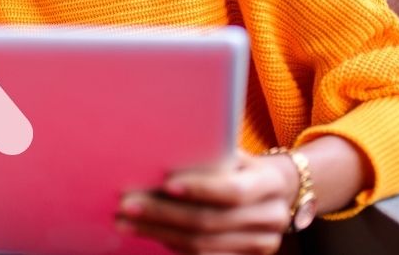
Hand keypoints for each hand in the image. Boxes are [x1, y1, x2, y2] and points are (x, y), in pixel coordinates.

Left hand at [117, 152, 298, 254]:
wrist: (271, 192)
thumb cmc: (239, 165)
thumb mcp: (232, 154)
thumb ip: (207, 156)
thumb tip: (158, 153)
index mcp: (270, 183)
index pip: (234, 190)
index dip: (200, 189)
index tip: (166, 185)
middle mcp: (272, 216)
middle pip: (210, 221)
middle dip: (163, 213)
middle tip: (127, 205)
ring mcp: (262, 243)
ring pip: (201, 245)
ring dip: (158, 232)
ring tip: (125, 221)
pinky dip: (171, 244)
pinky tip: (148, 232)